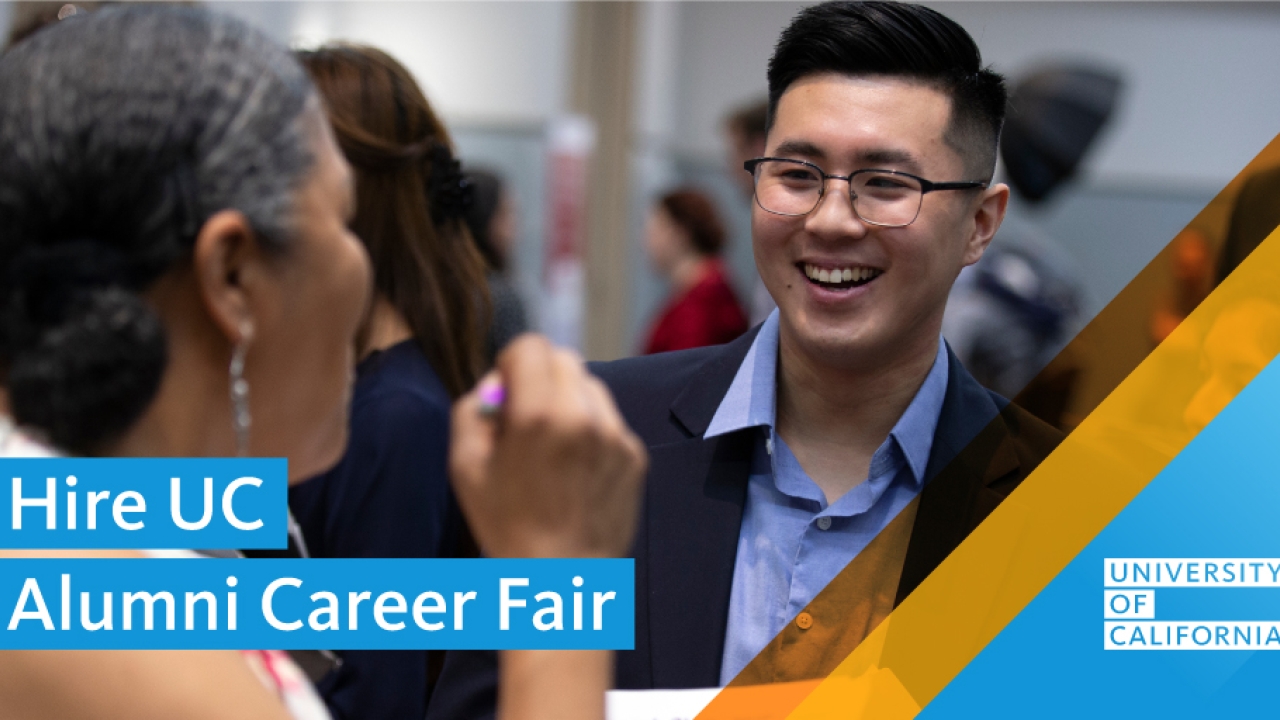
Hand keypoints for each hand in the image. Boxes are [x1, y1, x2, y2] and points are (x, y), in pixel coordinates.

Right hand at [450, 334, 646, 558]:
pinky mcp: (635, 455)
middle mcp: (584, 416)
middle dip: (542, 377)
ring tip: (554, 446)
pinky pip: (610, 422)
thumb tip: (496, 384)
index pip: (531, 345)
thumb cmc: (506, 525)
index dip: (512, 363)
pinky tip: (576, 470)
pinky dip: (592, 432)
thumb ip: (472, 410)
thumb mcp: (465, 467)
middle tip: (528, 415)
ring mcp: (616, 435)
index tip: (507, 392)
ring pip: (591, 388)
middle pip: (565, 359)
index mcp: (539, 414)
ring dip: (570, 401)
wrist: (562, 579)